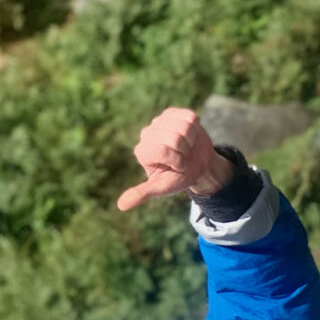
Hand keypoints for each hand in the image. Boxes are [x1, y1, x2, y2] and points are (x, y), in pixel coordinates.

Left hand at [116, 107, 231, 210]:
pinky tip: (190, 136)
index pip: (163, 150)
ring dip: (190, 140)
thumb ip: (142, 193)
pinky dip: (194, 128)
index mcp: (142, 151)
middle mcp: (147, 134)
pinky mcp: (172, 113)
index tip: (176, 166)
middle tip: (182, 157)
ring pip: (183, 126)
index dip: (176, 160)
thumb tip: (121, 206)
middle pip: (175, 138)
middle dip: (184, 151)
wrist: (198, 166)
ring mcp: (159, 121)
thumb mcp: (161, 188)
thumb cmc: (179, 178)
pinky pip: (188, 117)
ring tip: (186, 147)